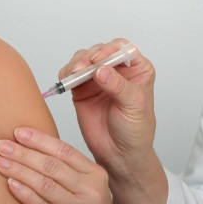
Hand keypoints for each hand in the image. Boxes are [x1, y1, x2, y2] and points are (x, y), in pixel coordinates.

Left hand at [0, 127, 131, 203]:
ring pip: (45, 185)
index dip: (39, 140)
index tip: (17, 132)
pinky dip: (25, 195)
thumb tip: (30, 149)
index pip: (64, 151)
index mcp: (95, 175)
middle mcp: (90, 191)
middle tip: (0, 145)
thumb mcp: (88, 188)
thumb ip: (67, 171)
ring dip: (19, 171)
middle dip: (23, 153)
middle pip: (51, 165)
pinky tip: (10, 185)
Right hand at [63, 40, 157, 174]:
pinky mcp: (82, 88)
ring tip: (73, 75)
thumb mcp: (134, 106)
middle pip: (100, 51)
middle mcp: (117, 70)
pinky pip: (71, 74)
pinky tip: (65, 79)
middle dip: (89, 57)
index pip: (123, 49)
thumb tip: (101, 70)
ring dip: (76, 63)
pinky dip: (66, 73)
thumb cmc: (135, 130)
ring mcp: (98, 78)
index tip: (99, 61)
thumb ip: (119, 87)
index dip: (109, 50)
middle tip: (82, 69)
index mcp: (137, 69)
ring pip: (84, 59)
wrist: (119, 154)